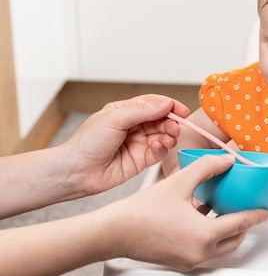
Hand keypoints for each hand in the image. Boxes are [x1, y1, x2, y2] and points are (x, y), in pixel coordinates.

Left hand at [61, 94, 189, 195]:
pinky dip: (163, 148)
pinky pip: (159, 152)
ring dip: (170, 135)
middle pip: (161, 119)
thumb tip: (166, 104)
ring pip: (163, 135)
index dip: (169, 105)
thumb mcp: (114, 118)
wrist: (77, 171)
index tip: (181, 110)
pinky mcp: (142, 160)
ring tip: (169, 137)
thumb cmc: (87, 143)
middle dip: (171, 122)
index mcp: (125, 111)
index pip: (153, 104)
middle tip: (176, 126)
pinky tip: (159, 146)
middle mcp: (133, 126)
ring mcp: (138, 143)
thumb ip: (142, 111)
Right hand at [102, 154, 267, 270]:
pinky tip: (201, 217)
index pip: (241, 224)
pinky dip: (209, 236)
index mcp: (204, 234)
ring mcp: (189, 259)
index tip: (266, 210)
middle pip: (234, 240)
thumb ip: (207, 167)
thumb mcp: (179, 182)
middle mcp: (199, 252)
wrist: (113, 232)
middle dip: (244, 226)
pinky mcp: (179, 261)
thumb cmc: (141, 211)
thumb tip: (227, 159)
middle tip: (248, 211)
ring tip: (225, 211)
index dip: (257, 215)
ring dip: (226, 232)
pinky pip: (203, 249)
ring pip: (219, 247)